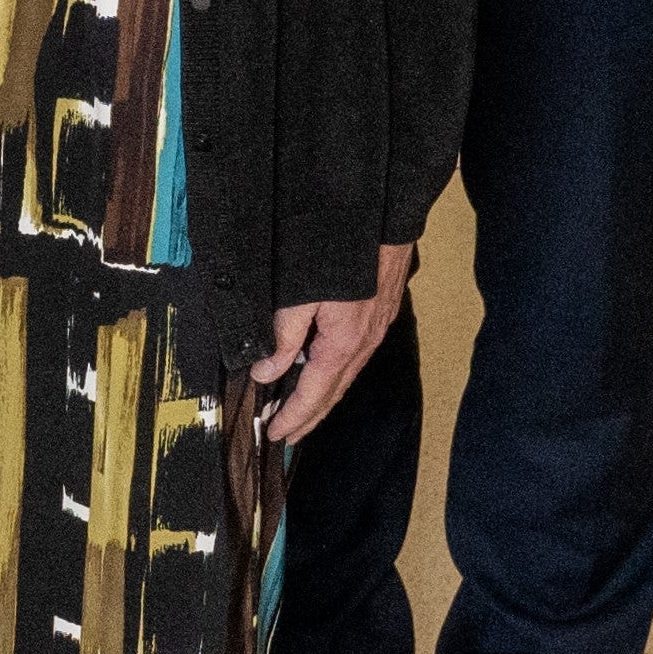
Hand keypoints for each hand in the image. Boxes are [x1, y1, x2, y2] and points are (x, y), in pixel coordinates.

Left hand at [249, 254, 410, 448]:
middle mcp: (364, 344)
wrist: (385, 219)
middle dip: (309, 417)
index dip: (292, 417)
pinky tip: (326, 370)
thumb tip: (267, 372)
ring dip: (323, 397)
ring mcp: (377, 330)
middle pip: (333, 393)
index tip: (274, 433)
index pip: (313, 394)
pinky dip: (337, 374)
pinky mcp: (381, 314)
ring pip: (346, 376)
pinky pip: (356, 357)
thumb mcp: (300, 295)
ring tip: (301, 410)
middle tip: (286, 434)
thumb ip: (283, 335)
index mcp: (343, 345)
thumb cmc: (341, 253)